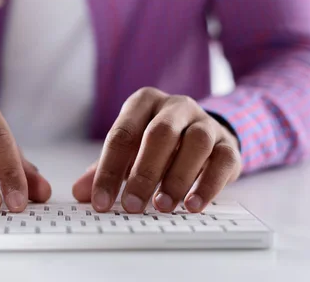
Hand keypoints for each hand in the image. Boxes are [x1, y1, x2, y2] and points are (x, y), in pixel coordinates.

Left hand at [72, 88, 240, 212]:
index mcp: (144, 103)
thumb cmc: (159, 144)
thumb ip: (106, 168)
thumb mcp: (130, 150)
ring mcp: (205, 122)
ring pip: (195, 143)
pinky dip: (208, 185)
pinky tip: (192, 205)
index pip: (122, 134)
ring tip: (163, 206)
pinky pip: (223, 160)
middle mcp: (176, 106)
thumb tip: (80, 192)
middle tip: (132, 205)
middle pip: (160, 134)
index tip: (101, 201)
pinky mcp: (228, 143)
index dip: (108, 170)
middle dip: (144, 173)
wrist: (205, 134)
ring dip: (177, 178)